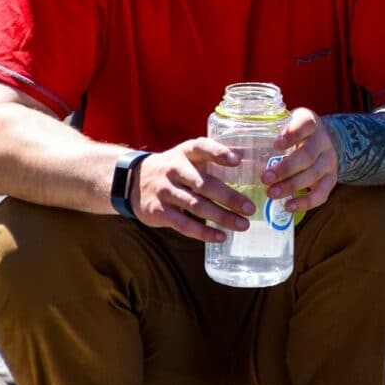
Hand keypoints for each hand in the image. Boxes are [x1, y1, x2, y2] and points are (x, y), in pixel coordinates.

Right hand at [131, 138, 256, 241]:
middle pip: (204, 184)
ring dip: (222, 217)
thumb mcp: (188, 156)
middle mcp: (174, 169)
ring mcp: (165, 191)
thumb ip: (212, 158)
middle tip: (250, 208)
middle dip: (229, 197)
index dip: (219, 153)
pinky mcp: (158, 211)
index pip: (202, 147)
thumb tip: (250, 163)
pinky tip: (220, 236)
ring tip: (242, 225)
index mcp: (186, 152)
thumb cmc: (174, 168)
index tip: (237, 161)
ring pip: (196, 206)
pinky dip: (204, 232)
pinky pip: (184, 224)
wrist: (134, 181)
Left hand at [263, 107, 338, 212]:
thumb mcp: (283, 124)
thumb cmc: (293, 132)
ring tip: (271, 194)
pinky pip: (322, 193)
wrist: (319, 139)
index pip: (304, 125)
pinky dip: (306, 202)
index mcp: (309, 122)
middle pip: (307, 155)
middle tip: (264, 178)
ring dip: (292, 186)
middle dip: (286, 168)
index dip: (291, 134)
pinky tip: (288, 206)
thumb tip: (230, 149)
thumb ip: (263, 132)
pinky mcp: (332, 178)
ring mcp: (329, 161)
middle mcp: (323, 141)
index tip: (275, 144)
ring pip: (313, 175)